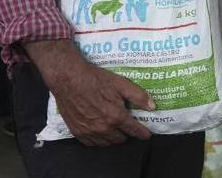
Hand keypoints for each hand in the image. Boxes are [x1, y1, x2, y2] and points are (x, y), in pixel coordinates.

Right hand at [27, 41, 152, 146]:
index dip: (142, 133)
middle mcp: (103, 128)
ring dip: (113, 137)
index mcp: (116, 116)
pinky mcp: (77, 132)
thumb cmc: (95, 78)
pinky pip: (92, 143)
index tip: (147, 134)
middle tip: (128, 126)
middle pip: (121, 139)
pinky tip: (100, 132)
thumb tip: (152, 106)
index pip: (134, 130)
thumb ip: (138, 96)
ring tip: (116, 129)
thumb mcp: (120, 83)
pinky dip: (99, 140)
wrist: (68, 78)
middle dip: (127, 133)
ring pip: (107, 143)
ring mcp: (89, 132)